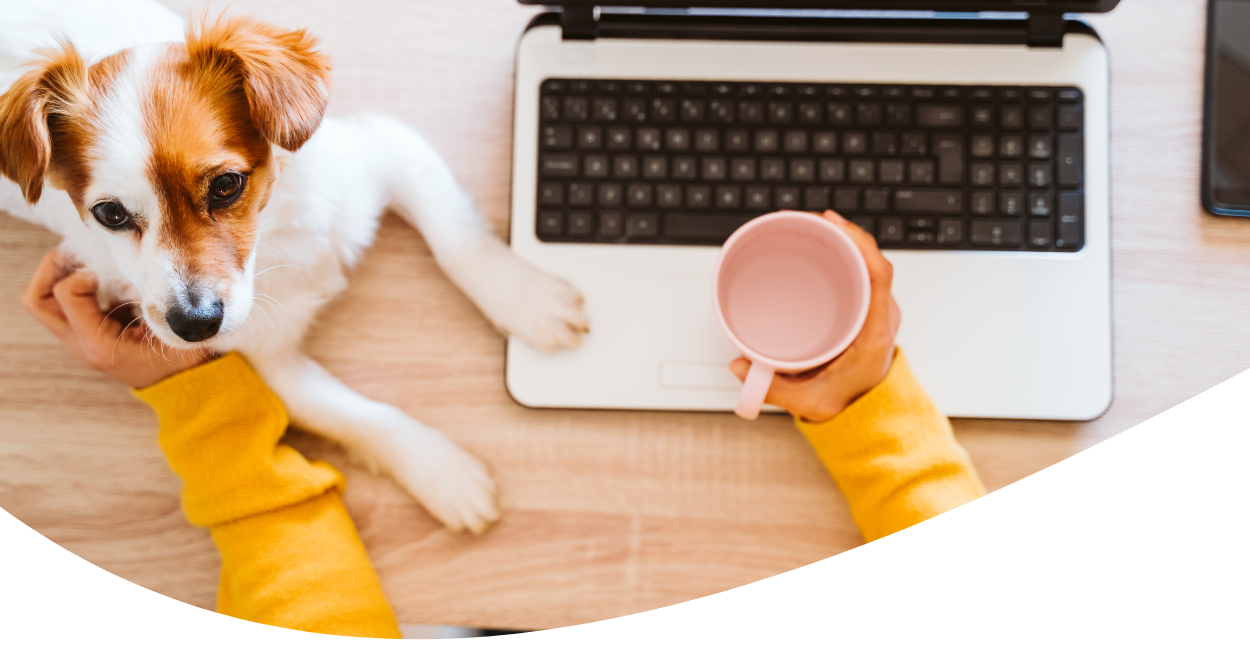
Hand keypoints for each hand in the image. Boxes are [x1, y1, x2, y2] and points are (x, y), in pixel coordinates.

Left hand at [22, 250, 211, 387]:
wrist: (183, 385)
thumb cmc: (182, 358)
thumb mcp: (170, 326)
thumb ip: (149, 298)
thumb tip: (131, 266)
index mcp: (98, 343)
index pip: (65, 292)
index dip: (85, 272)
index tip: (112, 271)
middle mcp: (80, 344)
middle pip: (37, 300)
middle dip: (54, 269)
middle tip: (81, 255)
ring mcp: (80, 342)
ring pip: (46, 302)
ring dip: (64, 277)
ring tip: (92, 265)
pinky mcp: (87, 336)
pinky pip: (67, 306)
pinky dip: (80, 286)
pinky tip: (108, 281)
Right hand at [730, 210, 901, 422]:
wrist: (869, 415)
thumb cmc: (846, 405)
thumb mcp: (809, 402)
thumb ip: (772, 389)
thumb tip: (739, 366)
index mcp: (873, 333)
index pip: (879, 276)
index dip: (859, 243)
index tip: (834, 224)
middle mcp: (880, 316)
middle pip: (870, 260)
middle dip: (841, 232)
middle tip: (808, 219)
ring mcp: (876, 310)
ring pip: (866, 263)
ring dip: (841, 241)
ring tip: (810, 227)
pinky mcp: (867, 309)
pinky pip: (861, 273)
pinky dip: (841, 255)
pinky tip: (819, 246)